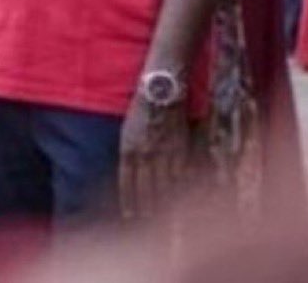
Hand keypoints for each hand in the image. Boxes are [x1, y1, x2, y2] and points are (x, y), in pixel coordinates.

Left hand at [119, 97, 191, 220]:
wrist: (161, 87)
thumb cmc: (142, 107)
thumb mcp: (128, 129)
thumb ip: (130, 151)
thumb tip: (131, 173)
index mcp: (129, 147)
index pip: (127, 182)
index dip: (128, 200)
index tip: (129, 215)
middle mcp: (145, 152)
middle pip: (145, 187)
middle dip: (145, 206)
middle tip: (145, 218)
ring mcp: (163, 151)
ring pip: (163, 184)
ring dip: (162, 200)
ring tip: (161, 214)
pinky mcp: (180, 147)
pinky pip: (179, 173)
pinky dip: (178, 186)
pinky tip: (178, 196)